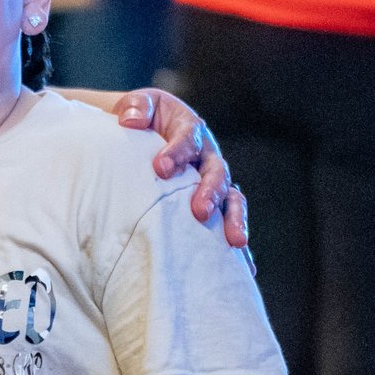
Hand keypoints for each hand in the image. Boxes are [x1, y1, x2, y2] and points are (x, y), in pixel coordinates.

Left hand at [116, 87, 246, 249]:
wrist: (142, 133)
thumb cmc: (139, 121)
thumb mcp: (137, 107)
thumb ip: (135, 108)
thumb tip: (130, 120)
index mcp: (190, 129)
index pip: (188, 138)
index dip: (177, 152)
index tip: (160, 167)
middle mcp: (206, 156)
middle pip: (216, 173)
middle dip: (209, 192)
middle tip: (199, 210)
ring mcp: (211, 181)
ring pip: (231, 199)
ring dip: (233, 218)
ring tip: (235, 240)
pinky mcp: (211, 203)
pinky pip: (228, 222)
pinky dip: (236, 242)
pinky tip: (245, 267)